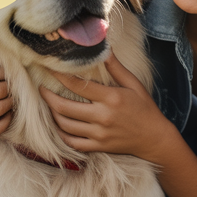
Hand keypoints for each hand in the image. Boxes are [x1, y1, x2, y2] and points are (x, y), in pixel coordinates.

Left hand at [42, 51, 176, 162]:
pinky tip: (59, 125)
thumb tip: (104, 49)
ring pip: (65, 125)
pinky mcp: (98, 147)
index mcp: (111, 98)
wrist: (154, 138)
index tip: (50, 69)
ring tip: (49, 105)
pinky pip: (72, 143)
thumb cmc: (145, 108)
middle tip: (41, 89)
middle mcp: (102, 117)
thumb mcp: (134, 84)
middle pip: (65, 107)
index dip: (60, 76)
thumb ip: (116, 68)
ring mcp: (99, 134)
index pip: (77, 86)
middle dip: (48, 97)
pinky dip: (61, 134)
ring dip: (53, 114)